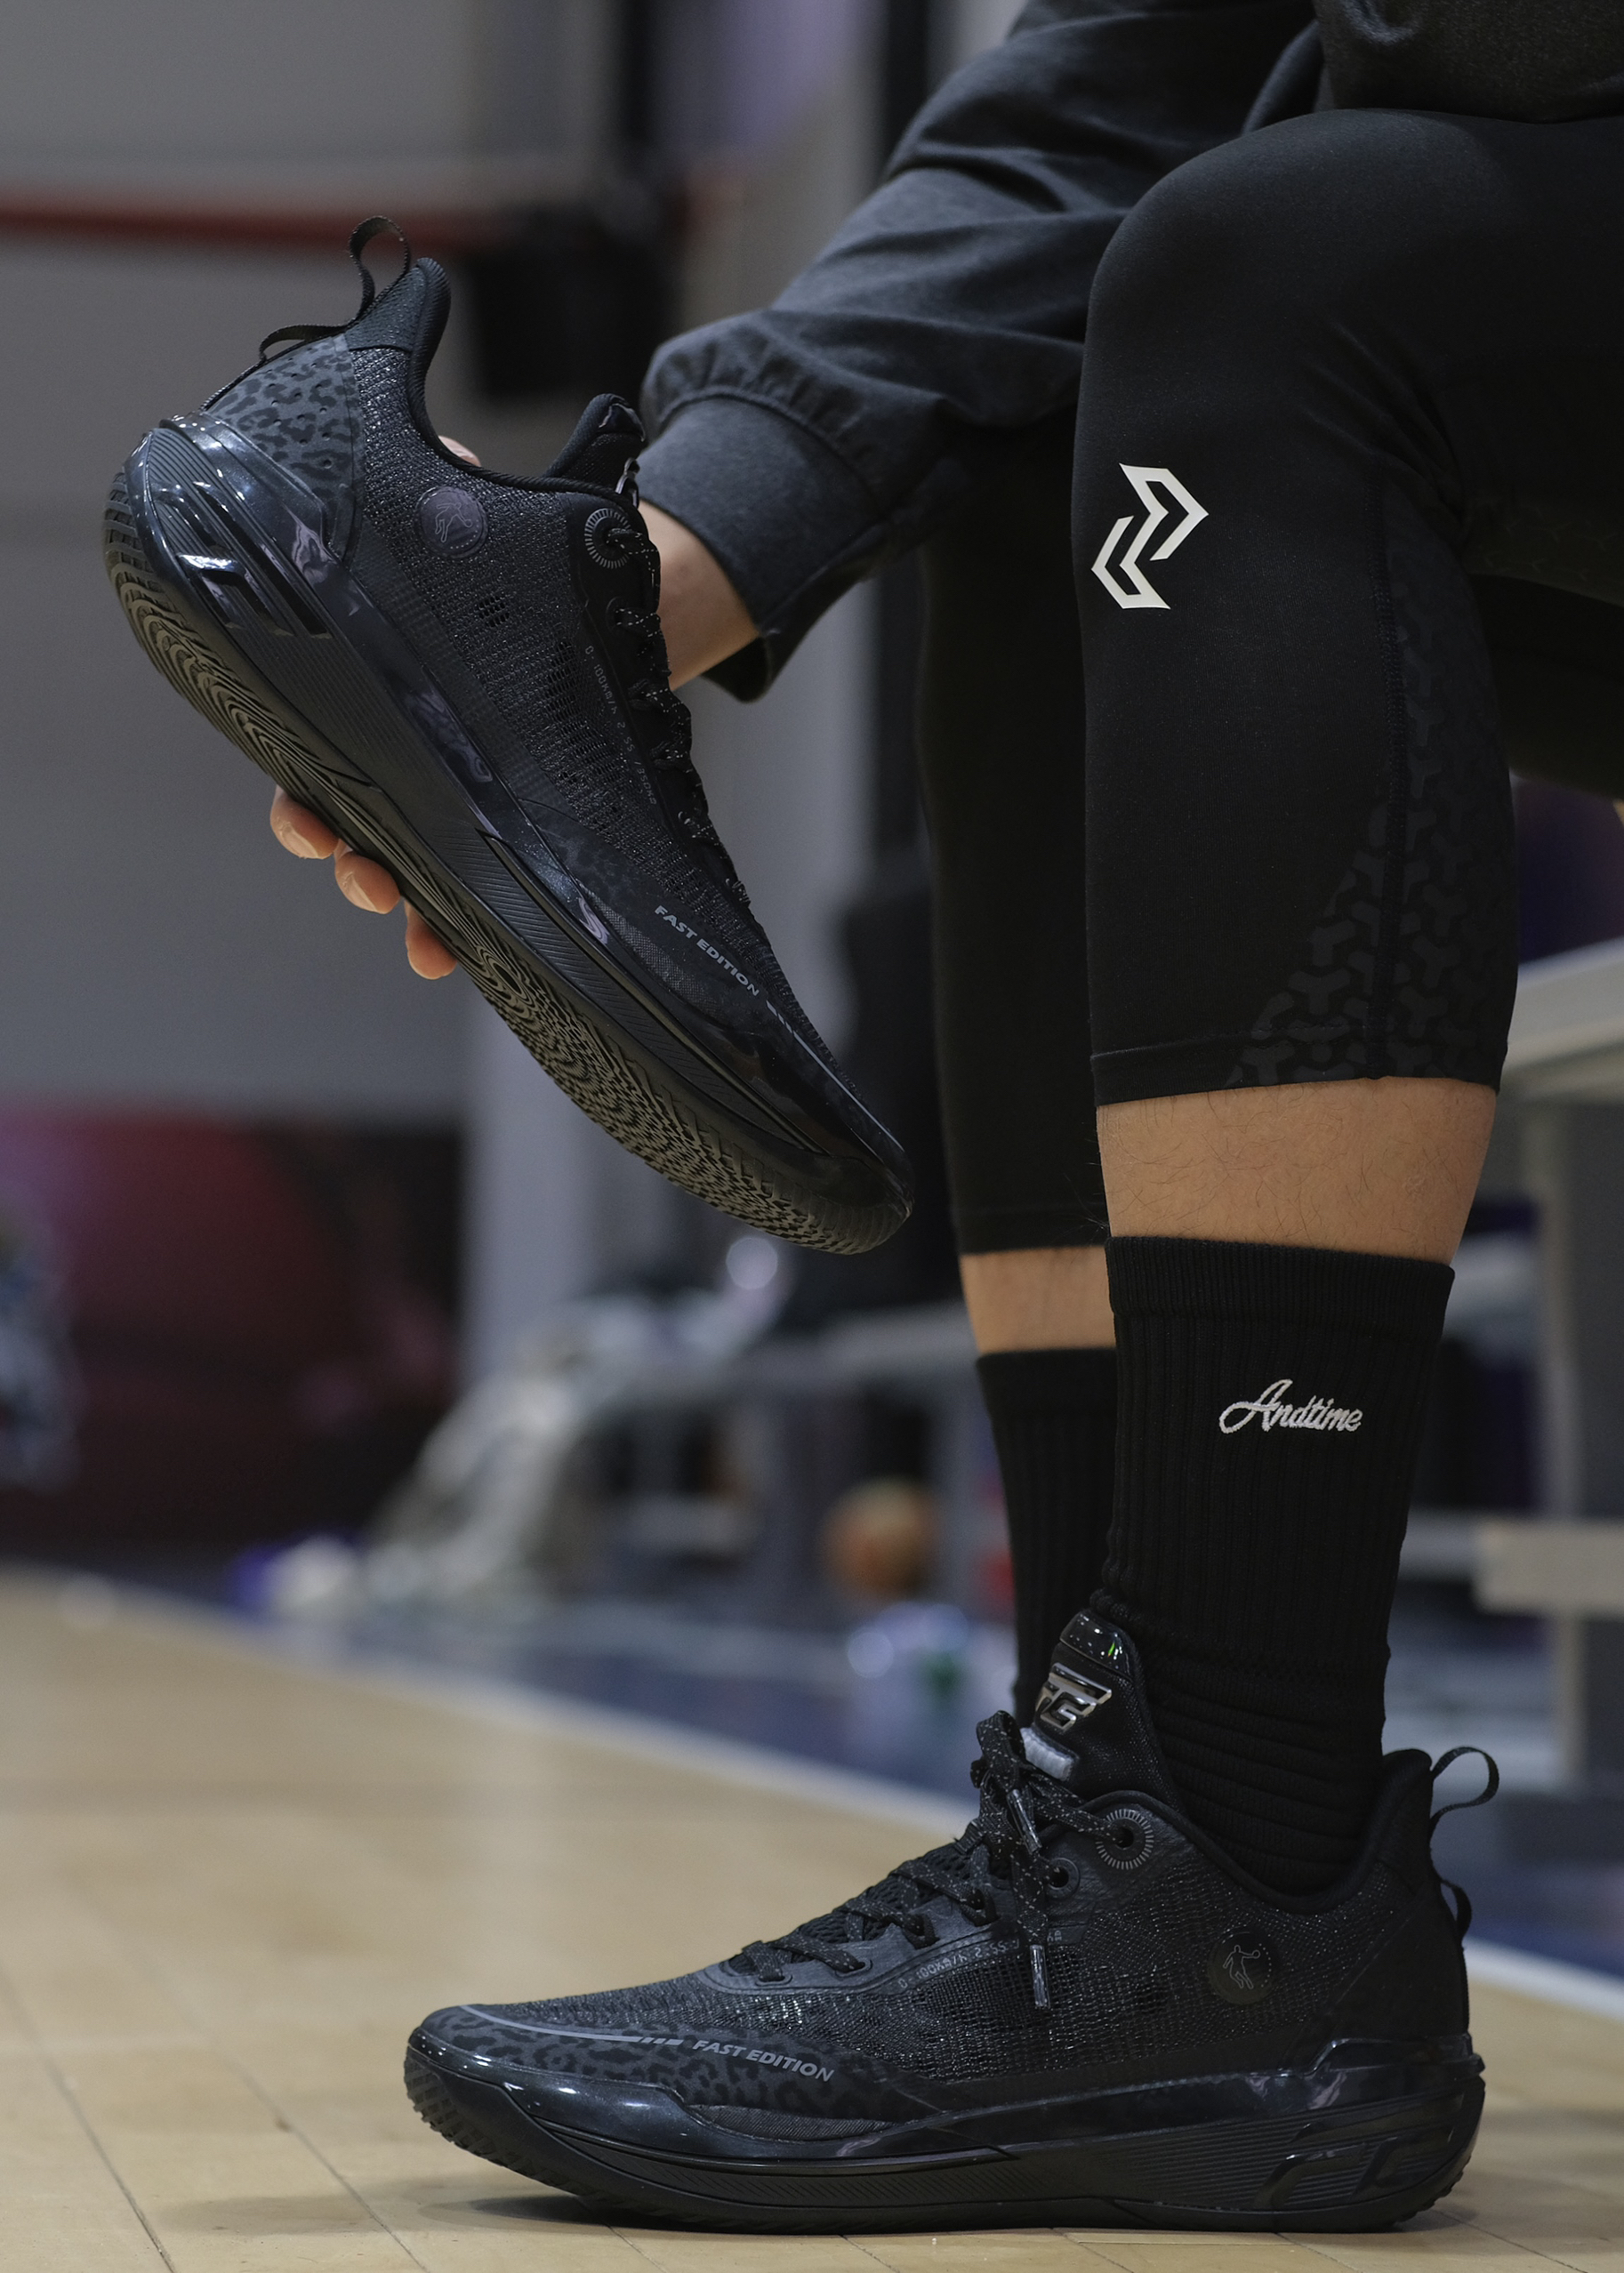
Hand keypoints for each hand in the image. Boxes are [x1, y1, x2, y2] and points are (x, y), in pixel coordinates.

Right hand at [264, 440, 752, 978]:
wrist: (628, 608)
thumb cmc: (533, 563)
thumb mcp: (481, 516)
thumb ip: (450, 482)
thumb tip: (445, 445)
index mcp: (383, 694)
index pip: (322, 751)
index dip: (304, 794)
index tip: (306, 812)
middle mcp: (411, 754)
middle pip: (355, 820)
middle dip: (345, 853)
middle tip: (355, 863)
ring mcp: (463, 797)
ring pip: (411, 866)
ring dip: (401, 901)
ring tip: (412, 925)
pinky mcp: (520, 824)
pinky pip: (483, 889)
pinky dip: (458, 930)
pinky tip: (450, 956)